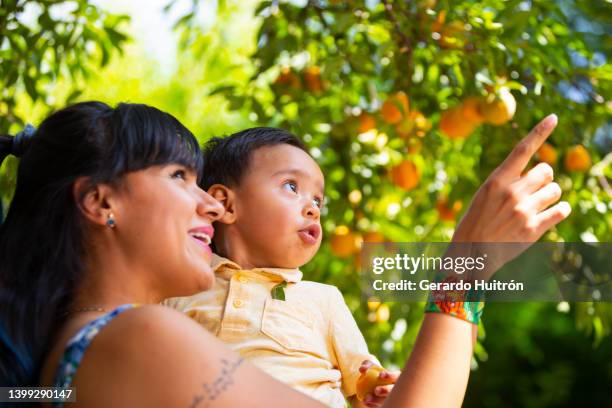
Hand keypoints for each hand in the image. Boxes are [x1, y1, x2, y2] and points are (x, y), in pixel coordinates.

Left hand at [356, 360, 400, 407]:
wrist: (371, 383)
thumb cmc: (373, 371)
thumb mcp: (370, 366)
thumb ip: (367, 365)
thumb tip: (362, 369)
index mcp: (396, 377)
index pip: (396, 376)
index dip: (390, 376)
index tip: (380, 375)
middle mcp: (396, 389)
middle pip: (394, 391)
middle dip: (386, 391)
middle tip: (376, 390)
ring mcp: (392, 398)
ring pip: (387, 400)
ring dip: (377, 400)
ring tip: (366, 398)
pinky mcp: (386, 404)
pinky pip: (380, 406)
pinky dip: (372, 404)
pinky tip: (365, 402)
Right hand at [451, 114, 570, 273]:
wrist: (471, 252)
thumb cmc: (477, 221)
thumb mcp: (485, 195)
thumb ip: (508, 183)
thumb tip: (539, 174)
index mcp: (496, 180)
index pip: (522, 150)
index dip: (540, 131)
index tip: (553, 117)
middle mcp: (512, 192)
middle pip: (546, 171)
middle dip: (543, 179)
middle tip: (533, 191)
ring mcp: (524, 211)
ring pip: (556, 191)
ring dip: (550, 196)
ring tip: (537, 206)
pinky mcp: (534, 229)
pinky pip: (561, 211)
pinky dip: (559, 212)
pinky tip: (548, 216)